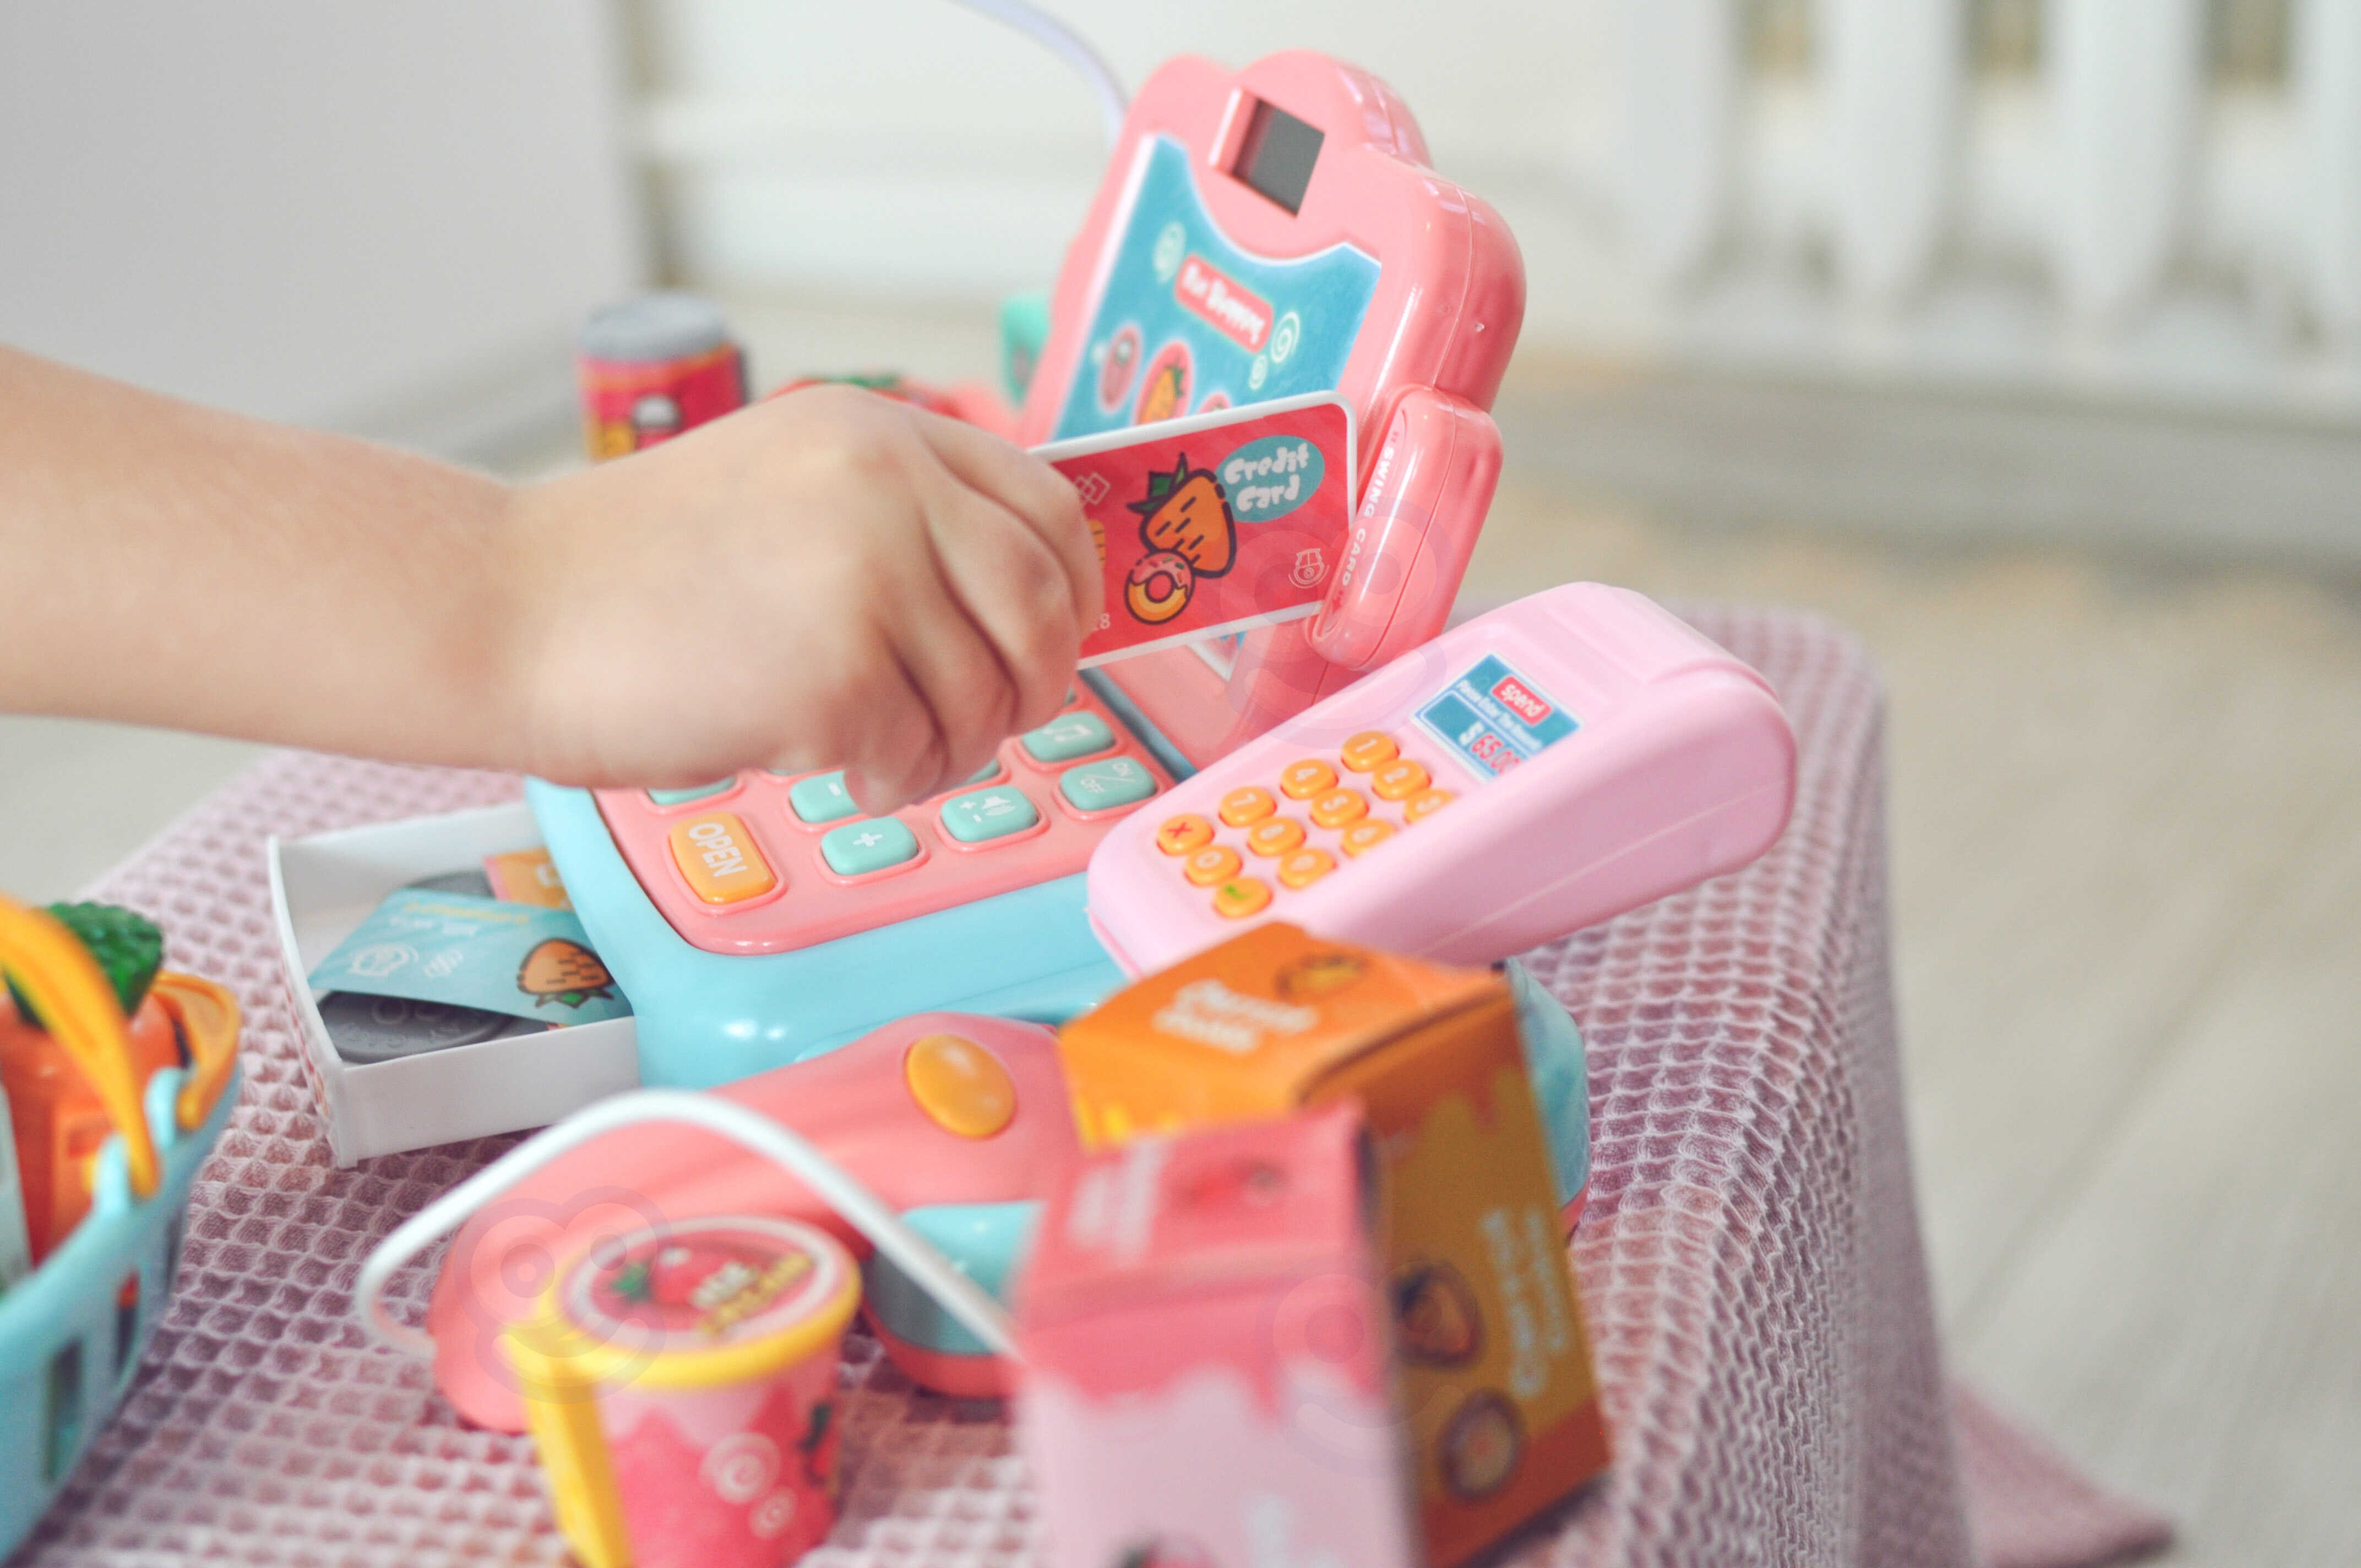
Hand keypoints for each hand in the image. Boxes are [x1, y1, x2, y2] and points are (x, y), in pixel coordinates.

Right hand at [506, 384, 1098, 813]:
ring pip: (986, 696)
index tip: (1051, 639)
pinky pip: (920, 754)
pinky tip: (832, 768)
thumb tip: (1018, 596)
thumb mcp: (786, 484)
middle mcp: (887, 489)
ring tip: (882, 755)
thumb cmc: (634, 573)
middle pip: (1043, 604)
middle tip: (990, 723)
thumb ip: (896, 514)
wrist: (506, 610)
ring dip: (951, 749)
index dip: (1067, 589)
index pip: (1046, 505)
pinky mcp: (837, 678)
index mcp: (879, 432)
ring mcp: (866, 580)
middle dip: (1034, 683)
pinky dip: (891, 782)